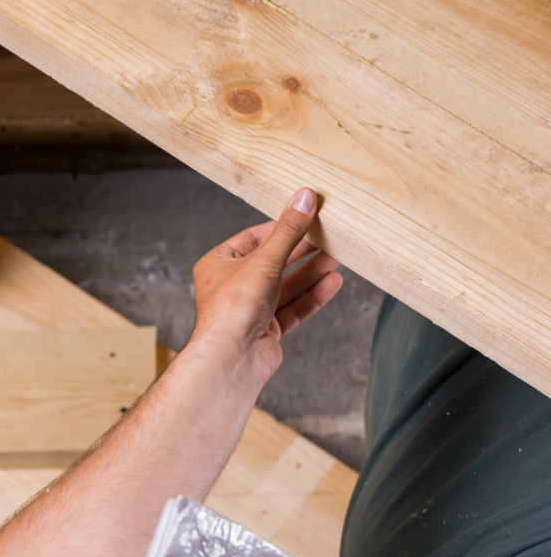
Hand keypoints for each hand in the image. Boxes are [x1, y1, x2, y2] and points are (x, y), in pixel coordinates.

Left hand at [188, 188, 341, 389]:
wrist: (231, 359)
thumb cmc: (232, 309)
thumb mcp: (264, 260)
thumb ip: (288, 231)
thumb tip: (304, 198)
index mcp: (217, 265)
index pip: (253, 238)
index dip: (281, 227)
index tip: (307, 215)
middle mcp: (231, 286)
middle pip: (273, 262)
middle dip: (302, 251)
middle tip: (329, 236)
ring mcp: (249, 309)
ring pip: (286, 286)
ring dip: (312, 273)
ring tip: (339, 257)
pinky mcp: (265, 329)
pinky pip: (293, 308)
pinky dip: (312, 296)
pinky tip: (333, 282)